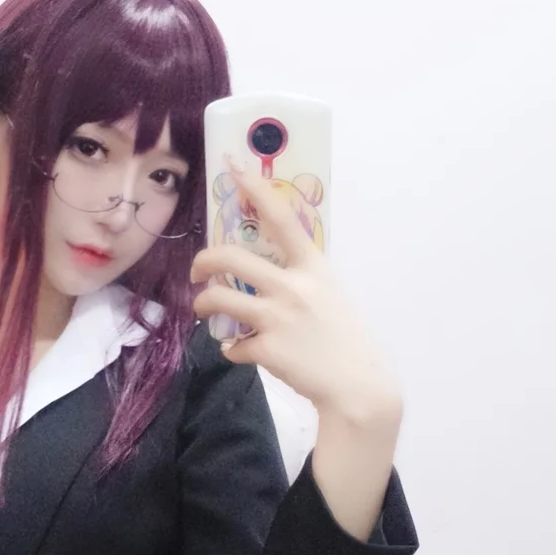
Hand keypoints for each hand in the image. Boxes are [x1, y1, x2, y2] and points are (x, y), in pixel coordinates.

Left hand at [191, 153, 403, 424]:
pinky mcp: (266, 349)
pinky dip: (232, 349)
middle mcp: (293, 286)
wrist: (357, 387)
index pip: (282, 218)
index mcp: (313, 267)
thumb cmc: (343, 338)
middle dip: (204, 260)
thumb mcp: (329, 294)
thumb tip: (264, 270)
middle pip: (230, 257)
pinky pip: (232, 344)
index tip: (235, 167)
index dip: (256, 189)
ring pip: (219, 298)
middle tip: (198, 270)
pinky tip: (240, 351)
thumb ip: (299, 277)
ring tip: (204, 308)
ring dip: (203, 303)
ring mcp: (277, 318)